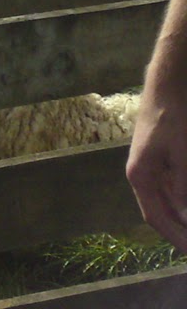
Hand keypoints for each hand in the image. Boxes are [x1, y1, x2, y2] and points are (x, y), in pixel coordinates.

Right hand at [127, 77, 186, 250]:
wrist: (168, 84)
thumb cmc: (174, 116)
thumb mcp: (183, 152)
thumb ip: (183, 184)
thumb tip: (185, 214)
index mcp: (140, 175)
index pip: (156, 218)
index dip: (176, 238)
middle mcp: (142, 174)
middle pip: (162, 212)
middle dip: (181, 230)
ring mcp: (152, 166)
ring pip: (168, 201)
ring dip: (183, 214)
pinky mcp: (163, 159)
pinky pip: (173, 187)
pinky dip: (182, 199)